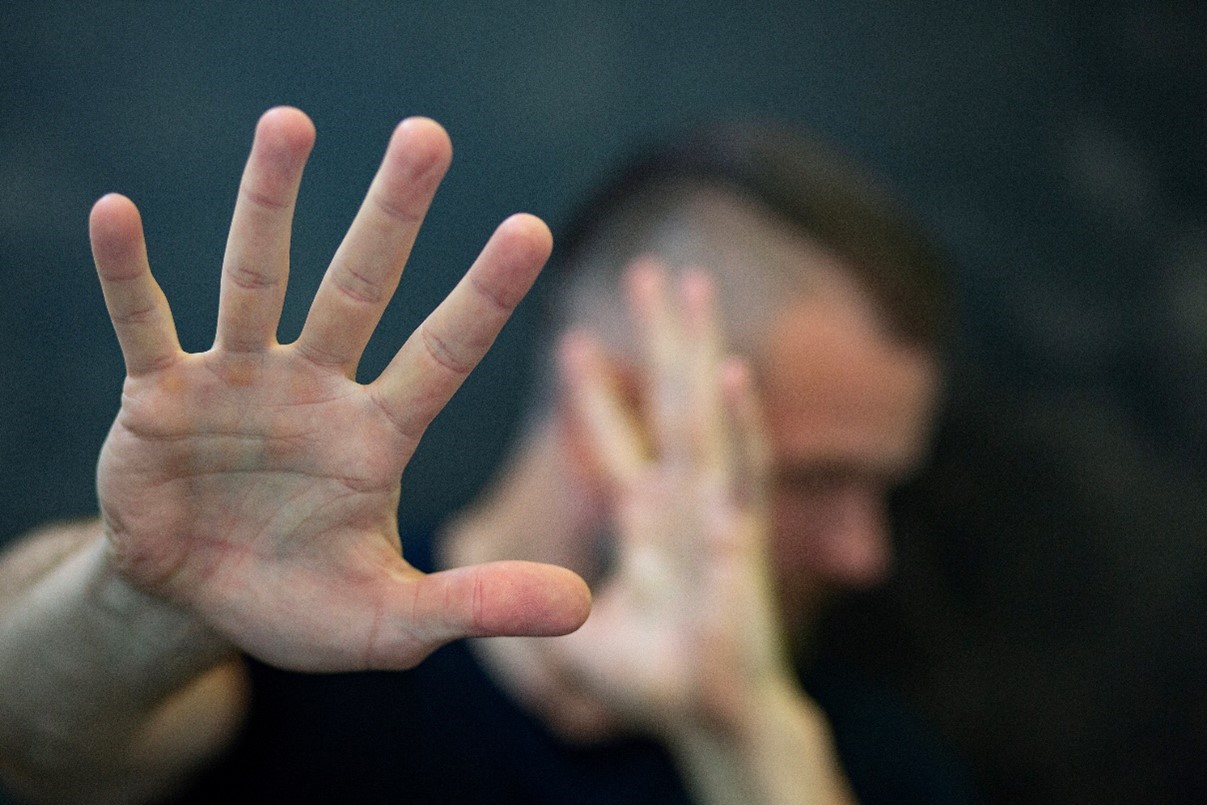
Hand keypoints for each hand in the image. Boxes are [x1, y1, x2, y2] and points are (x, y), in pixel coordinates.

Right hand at [91, 108, 588, 671]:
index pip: (443, 354)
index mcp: (379, 435)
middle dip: (391, 214)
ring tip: (291, 122)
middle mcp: (316, 389)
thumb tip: (584, 607)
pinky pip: (145, 325)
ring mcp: (240, 383)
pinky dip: (129, 276)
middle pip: (361, 287)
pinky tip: (116, 215)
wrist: (197, 606)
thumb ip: (477, 604)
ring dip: (269, 204)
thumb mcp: (393, 621)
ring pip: (258, 279)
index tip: (532, 229)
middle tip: (427, 134)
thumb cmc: (302, 604)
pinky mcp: (162, 396)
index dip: (485, 295)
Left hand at [474, 261, 790, 740]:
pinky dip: (742, 425)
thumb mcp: (584, 632)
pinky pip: (741, 474)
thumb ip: (539, 600)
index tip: (574, 337)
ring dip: (696, 348)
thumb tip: (481, 581)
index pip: (614, 436)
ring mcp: (714, 515)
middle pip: (665, 400)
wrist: (718, 727)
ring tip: (691, 283)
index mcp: (648, 516)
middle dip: (660, 335)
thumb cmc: (655, 686)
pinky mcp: (740, 545)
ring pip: (700, 415)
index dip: (595, 389)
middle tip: (650, 270)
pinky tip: (731, 373)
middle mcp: (683, 501)